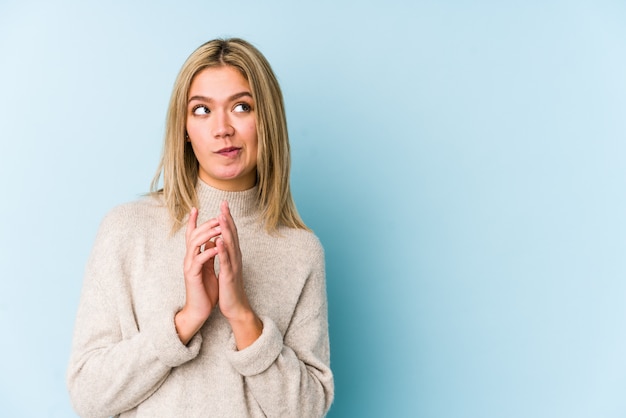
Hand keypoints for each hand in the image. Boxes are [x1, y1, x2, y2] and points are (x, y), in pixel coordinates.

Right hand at [175, 207, 221, 343]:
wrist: (200, 310)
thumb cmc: (205, 290)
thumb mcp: (208, 269)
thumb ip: (208, 255)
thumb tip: (211, 241)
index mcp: (194, 256)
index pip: (192, 235)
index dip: (192, 221)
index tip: (195, 207)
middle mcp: (189, 258)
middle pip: (194, 235)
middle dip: (206, 224)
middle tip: (218, 216)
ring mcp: (189, 266)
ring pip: (194, 244)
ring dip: (207, 234)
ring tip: (219, 227)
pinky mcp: (192, 275)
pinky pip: (199, 260)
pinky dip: (208, 252)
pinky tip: (217, 246)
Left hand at [214, 201, 262, 348]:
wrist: (235, 307)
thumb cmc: (229, 287)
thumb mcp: (226, 267)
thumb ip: (224, 253)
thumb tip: (219, 239)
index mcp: (233, 255)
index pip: (230, 233)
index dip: (227, 219)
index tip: (223, 205)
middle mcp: (236, 257)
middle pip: (232, 235)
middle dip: (228, 219)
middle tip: (224, 204)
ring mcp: (233, 266)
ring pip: (230, 245)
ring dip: (226, 230)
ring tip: (222, 217)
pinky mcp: (229, 275)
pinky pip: (226, 261)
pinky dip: (223, 250)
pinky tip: (219, 241)